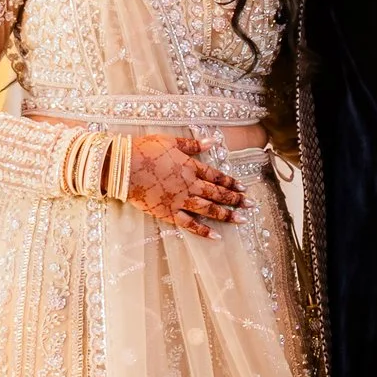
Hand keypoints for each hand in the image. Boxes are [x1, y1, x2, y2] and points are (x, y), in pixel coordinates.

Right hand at [126, 135, 247, 237]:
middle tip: (252, 204)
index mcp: (190, 167)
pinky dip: (203, 231)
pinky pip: (189, 224)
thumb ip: (192, 144)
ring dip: (226, 214)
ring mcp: (180, 200)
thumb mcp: (171, 142)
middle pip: (217, 193)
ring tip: (241, 219)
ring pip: (209, 209)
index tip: (244, 187)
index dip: (231, 182)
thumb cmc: (145, 150)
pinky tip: (216, 236)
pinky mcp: (168, 213)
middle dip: (236, 199)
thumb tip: (213, 140)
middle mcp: (190, 184)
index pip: (216, 176)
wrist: (124, 167)